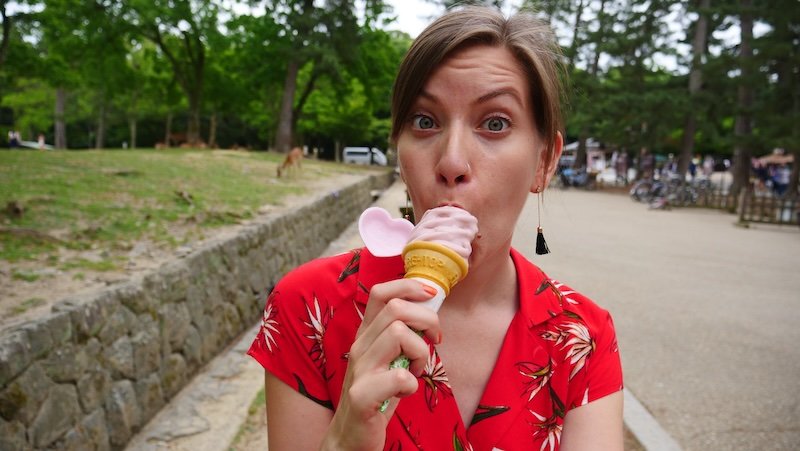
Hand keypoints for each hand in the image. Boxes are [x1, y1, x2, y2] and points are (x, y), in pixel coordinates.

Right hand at [322, 279, 440, 450]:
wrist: (350, 437)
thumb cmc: (377, 396)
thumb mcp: (387, 359)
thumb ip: (401, 337)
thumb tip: (429, 314)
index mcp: (366, 334)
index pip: (380, 292)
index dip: (408, 285)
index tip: (431, 296)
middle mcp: (360, 346)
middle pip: (396, 308)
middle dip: (427, 320)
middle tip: (434, 341)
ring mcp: (359, 370)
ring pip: (399, 334)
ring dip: (420, 353)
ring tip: (416, 370)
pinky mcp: (361, 396)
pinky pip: (399, 377)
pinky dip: (411, 384)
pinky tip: (405, 392)